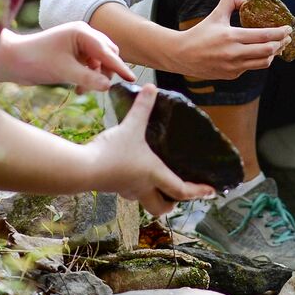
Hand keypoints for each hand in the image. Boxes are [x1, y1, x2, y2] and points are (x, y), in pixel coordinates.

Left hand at [0, 23, 134, 91]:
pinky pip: (89, 66)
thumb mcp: (63, 71)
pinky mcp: (72, 54)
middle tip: (102, 88)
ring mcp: (77, 44)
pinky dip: (88, 77)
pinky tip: (80, 89)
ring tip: (84, 90)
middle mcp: (82, 35)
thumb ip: (88, 78)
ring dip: (96, 76)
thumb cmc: (35, 60)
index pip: (107, 52)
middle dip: (107, 71)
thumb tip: (108, 86)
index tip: (132, 79)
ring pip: (99, 61)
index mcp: (82, 32)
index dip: (120, 67)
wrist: (11, 61)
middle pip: (108, 54)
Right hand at [82, 84, 214, 214]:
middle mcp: (142, 187)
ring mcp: (126, 189)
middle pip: (162, 208)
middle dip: (173, 203)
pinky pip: (130, 191)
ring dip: (154, 195)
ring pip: (145, 200)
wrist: (82, 169)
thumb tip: (151, 87)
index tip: (212, 193)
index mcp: (154, 174)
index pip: (182, 190)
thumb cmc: (112, 152)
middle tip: (179, 192)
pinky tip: (132, 171)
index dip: (198, 192)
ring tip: (158, 180)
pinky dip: (136, 186)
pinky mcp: (113, 186)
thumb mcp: (131, 126)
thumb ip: (142, 107)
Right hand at [169, 0, 291, 79]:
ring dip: (273, 54)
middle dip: (281, 43)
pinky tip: (261, 53)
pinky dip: (259, 59)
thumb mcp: (216, 14)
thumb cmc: (200, 33)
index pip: (264, 36)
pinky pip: (251, 67)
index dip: (280, 32)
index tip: (288, 28)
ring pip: (263, 62)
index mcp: (232, 37)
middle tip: (287, 37)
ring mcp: (234, 67)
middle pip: (268, 51)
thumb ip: (231, 1)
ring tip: (277, 46)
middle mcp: (234, 54)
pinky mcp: (232, 75)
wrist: (182, 55)